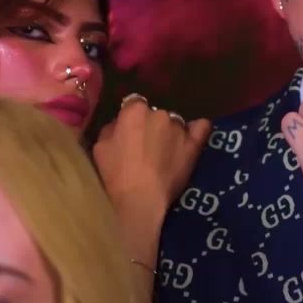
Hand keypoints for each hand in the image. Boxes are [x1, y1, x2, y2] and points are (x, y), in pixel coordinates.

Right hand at [93, 96, 211, 261]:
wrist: (140, 198)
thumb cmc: (116, 174)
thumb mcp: (100, 147)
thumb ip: (111, 129)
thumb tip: (120, 124)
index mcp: (134, 111)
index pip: (134, 104)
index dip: (132, 119)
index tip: (130, 133)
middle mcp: (159, 113)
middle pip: (156, 114)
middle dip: (151, 126)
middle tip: (145, 149)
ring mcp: (179, 127)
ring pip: (175, 123)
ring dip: (170, 132)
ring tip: (165, 154)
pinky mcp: (194, 144)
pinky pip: (202, 127)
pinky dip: (197, 129)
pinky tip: (192, 137)